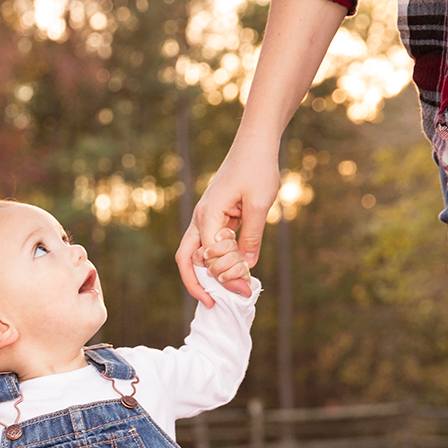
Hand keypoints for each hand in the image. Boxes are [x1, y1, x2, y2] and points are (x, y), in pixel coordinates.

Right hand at [176, 140, 278, 305]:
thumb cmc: (257, 168)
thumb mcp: (260, 204)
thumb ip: (252, 237)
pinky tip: (233, 271)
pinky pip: (209, 245)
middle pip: (186, 260)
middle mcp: (200, 219)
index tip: (245, 289)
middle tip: (214, 304)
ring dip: (208, 274)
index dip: (223, 277)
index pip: (207, 258)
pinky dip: (217, 261)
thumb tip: (248, 265)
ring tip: (225, 292)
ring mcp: (205, 218)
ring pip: (195, 255)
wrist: (254, 143)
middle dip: (198, 284)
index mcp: (208, 216)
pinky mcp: (214, 217)